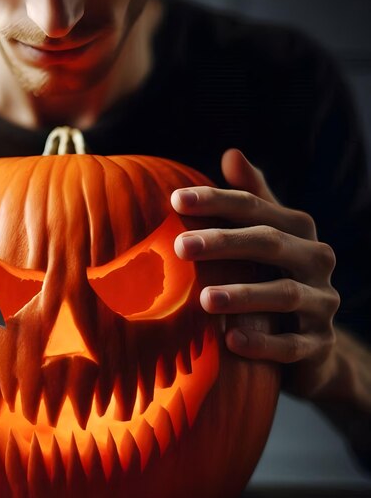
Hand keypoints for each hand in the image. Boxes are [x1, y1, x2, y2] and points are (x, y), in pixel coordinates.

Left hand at [171, 148, 339, 397]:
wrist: (312, 342)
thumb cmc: (274, 277)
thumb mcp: (265, 237)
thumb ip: (252, 200)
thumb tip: (231, 152)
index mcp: (297, 229)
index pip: (255, 207)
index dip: (216, 201)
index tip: (175, 199)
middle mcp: (316, 259)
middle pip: (269, 244)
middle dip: (224, 243)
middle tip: (179, 246)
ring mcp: (322, 302)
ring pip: (284, 294)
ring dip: (243, 295)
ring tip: (203, 300)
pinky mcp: (320, 343)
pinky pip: (293, 345)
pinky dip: (264, 343)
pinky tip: (231, 341)